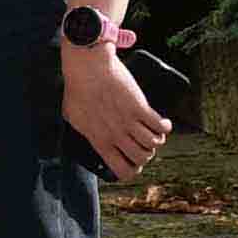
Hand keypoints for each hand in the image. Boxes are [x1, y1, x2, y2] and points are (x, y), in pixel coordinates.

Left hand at [60, 38, 174, 179]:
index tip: (132, 163)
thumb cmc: (77, 88)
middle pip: (141, 158)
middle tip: (143, 144)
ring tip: (154, 132)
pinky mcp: (139, 107)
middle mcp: (115, 135)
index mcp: (99, 140)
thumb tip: (88, 136)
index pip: (121, 170)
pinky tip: (163, 123)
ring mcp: (128, 121)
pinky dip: (165, 127)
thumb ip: (84, 130)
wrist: (87, 67)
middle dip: (145, 154)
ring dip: (156, 140)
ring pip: (153, 144)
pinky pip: (160, 126)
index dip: (131, 170)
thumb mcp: (73, 116)